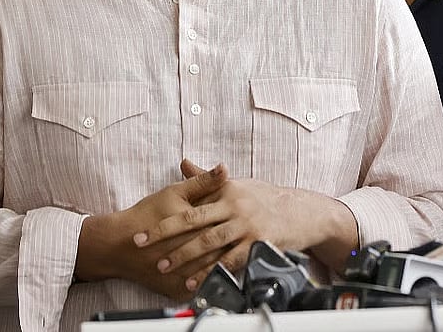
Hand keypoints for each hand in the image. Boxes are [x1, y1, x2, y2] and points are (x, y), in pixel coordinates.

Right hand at [76, 162, 230, 300]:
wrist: (118, 243)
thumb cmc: (145, 216)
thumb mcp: (175, 192)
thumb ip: (203, 181)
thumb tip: (225, 168)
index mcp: (196, 226)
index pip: (226, 226)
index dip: (236, 223)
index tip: (243, 220)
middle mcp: (192, 251)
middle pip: (223, 250)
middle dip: (234, 244)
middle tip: (242, 238)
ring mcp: (185, 274)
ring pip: (213, 271)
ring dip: (224, 264)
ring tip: (231, 255)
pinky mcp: (176, 288)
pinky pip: (198, 289)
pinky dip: (207, 282)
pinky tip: (214, 276)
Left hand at [136, 160, 357, 288]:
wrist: (300, 212)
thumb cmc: (264, 197)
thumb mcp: (236, 183)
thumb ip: (206, 178)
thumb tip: (183, 162)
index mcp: (226, 190)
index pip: (189, 205)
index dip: (164, 218)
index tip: (143, 230)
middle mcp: (234, 206)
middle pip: (193, 222)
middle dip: (165, 235)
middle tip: (144, 246)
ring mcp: (246, 226)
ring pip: (209, 242)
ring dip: (185, 256)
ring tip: (166, 266)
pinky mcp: (257, 244)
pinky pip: (229, 260)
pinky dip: (211, 271)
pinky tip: (196, 280)